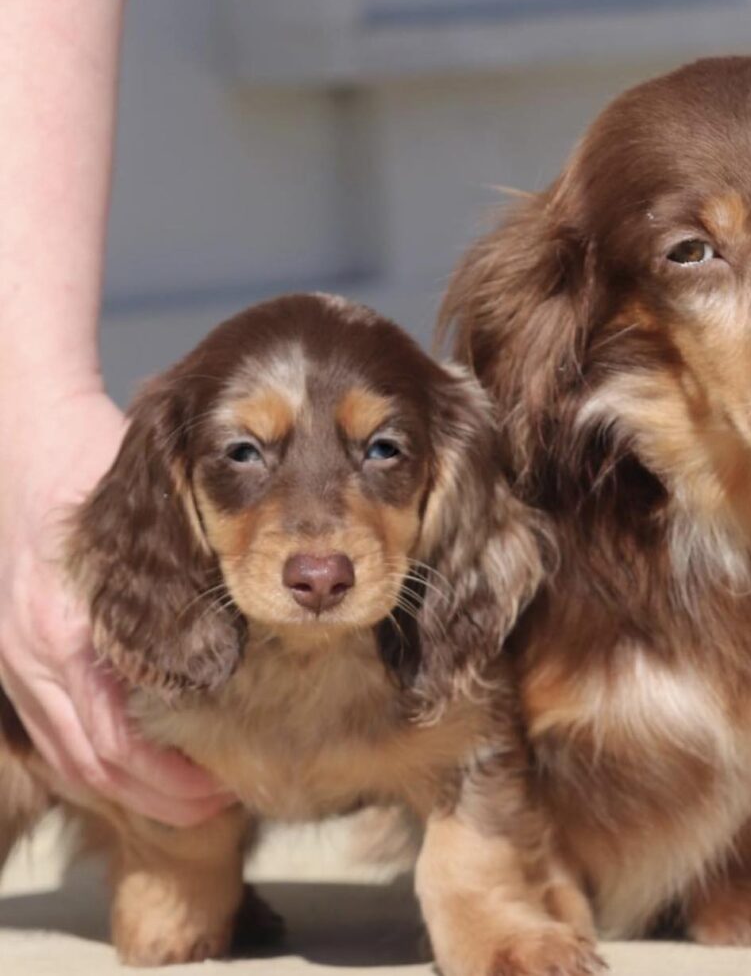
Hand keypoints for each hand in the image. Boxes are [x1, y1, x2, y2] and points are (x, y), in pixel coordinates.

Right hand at [0, 388, 234, 825]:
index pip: (118, 743)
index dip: (172, 779)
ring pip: (66, 755)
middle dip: (158, 797)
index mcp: (66, 633)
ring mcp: (14, 655)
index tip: (224, 788)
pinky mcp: (16, 647)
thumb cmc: (89, 469)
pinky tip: (135, 758)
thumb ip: (175, 585)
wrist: (21, 435)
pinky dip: (94, 756)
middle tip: (220, 804)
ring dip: (126, 786)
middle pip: (92, 764)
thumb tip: (239, 641)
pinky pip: (48, 726)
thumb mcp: (142, 523)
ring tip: (187, 793)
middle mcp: (32, 656)